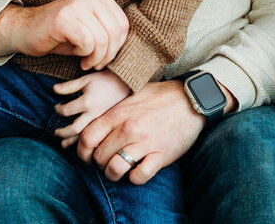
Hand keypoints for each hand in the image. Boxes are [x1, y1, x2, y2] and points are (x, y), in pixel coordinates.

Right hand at [0, 0, 128, 68]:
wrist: (24, 31)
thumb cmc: (59, 35)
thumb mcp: (89, 30)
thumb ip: (107, 32)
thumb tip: (130, 47)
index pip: (123, 24)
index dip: (118, 46)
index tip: (104, 57)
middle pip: (116, 32)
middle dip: (109, 54)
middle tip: (96, 64)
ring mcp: (77, 4)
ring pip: (103, 38)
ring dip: (97, 57)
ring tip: (86, 62)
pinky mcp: (65, 18)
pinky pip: (88, 42)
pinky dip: (85, 54)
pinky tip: (78, 57)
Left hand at [52, 70, 131, 147]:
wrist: (128, 84)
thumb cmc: (105, 79)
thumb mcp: (86, 79)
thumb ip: (70, 86)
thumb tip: (54, 89)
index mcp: (87, 102)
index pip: (66, 110)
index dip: (58, 109)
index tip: (57, 107)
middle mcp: (93, 114)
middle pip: (74, 129)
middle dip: (62, 132)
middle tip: (56, 132)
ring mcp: (101, 121)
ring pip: (84, 137)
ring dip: (72, 141)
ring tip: (63, 144)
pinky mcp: (108, 125)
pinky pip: (95, 138)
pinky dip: (86, 143)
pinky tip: (81, 145)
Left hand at [77, 78, 216, 183]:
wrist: (192, 99)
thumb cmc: (161, 96)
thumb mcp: (133, 95)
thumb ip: (114, 109)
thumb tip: (95, 121)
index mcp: (119, 114)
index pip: (87, 138)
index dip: (83, 152)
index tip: (89, 156)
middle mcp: (128, 129)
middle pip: (99, 157)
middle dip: (99, 164)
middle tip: (107, 163)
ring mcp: (144, 143)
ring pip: (115, 169)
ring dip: (114, 174)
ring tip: (119, 171)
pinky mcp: (161, 155)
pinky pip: (139, 176)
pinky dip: (135, 178)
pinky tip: (138, 171)